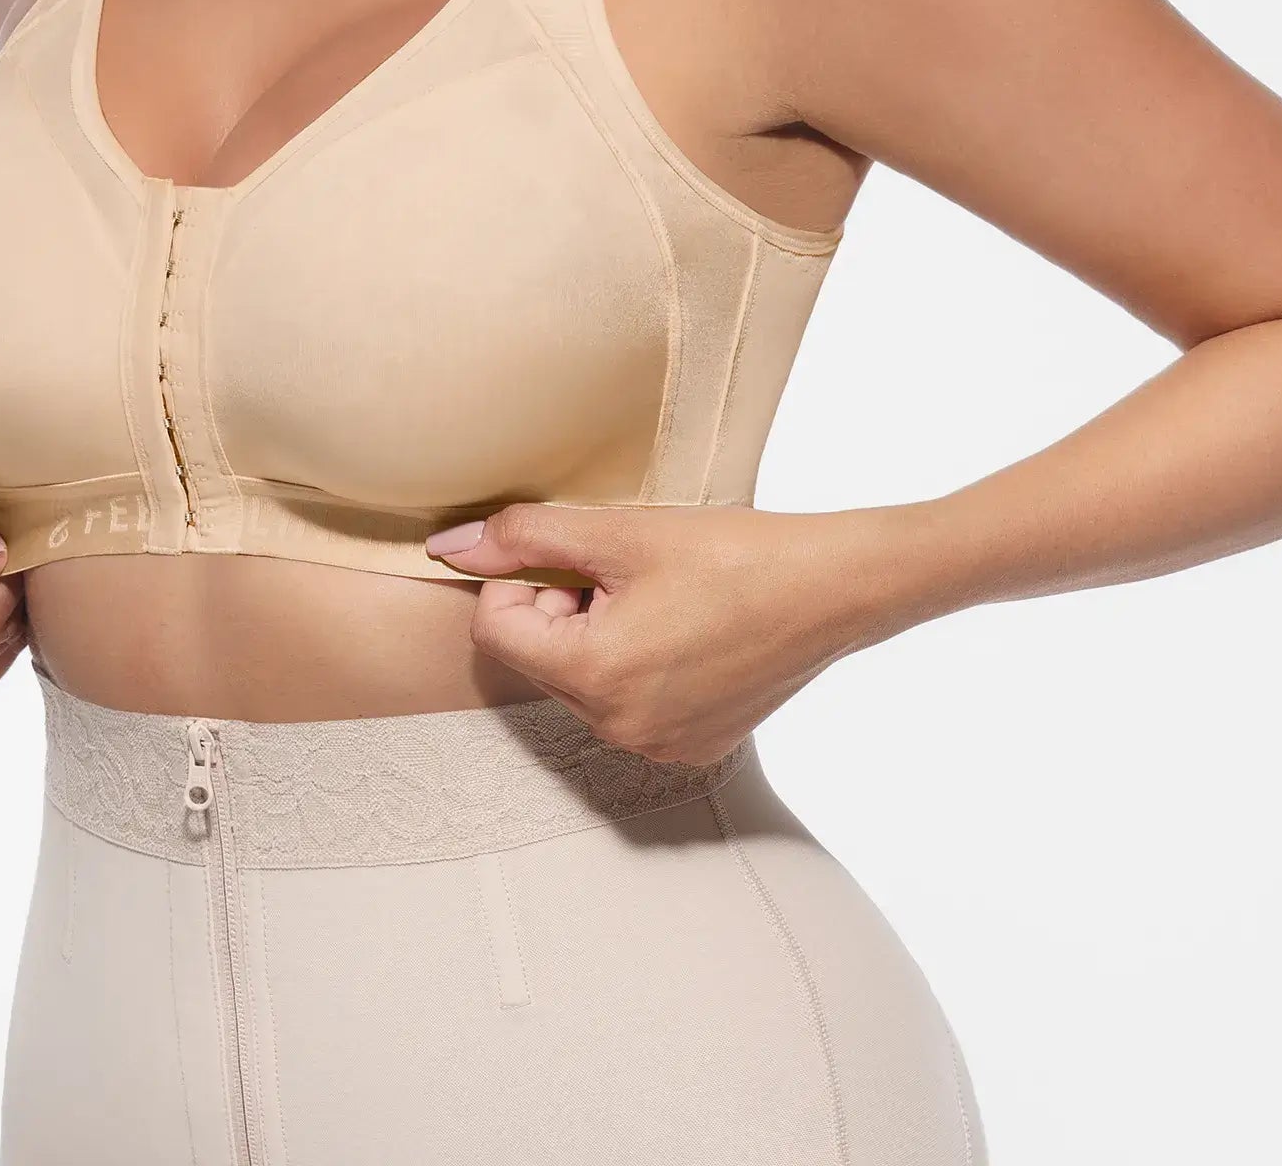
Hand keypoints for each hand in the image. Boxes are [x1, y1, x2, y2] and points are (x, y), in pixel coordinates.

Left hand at [425, 500, 908, 764]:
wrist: (832, 587)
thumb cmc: (730, 553)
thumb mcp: (618, 532)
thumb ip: (524, 538)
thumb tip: (449, 549)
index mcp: (595, 678)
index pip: (497, 630)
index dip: (523, 582)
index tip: (580, 559)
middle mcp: (621, 730)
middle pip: (541, 660)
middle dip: (564, 611)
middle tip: (626, 574)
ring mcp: (661, 748)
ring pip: (585, 683)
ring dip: (601, 637)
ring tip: (663, 600)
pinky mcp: (697, 749)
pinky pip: (632, 707)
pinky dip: (643, 667)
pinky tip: (691, 631)